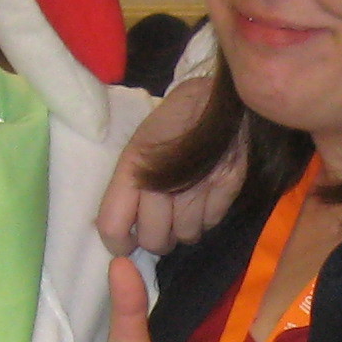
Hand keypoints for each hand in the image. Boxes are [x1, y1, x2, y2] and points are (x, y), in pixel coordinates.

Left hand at [99, 60, 247, 256]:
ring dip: (183, 229)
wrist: (215, 97)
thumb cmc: (170, 123)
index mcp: (133, 169)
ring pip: (186, 236)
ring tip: (185, 209)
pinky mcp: (228, 187)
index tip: (126, 243)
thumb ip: (127, 189)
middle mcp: (163, 183)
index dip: (118, 244)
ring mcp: (198, 187)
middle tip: (161, 226)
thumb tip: (124, 231)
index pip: (113, 227)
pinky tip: (204, 199)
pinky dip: (206, 218)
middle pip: (154, 241)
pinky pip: (211, 223)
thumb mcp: (137, 148)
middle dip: (156, 239)